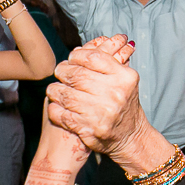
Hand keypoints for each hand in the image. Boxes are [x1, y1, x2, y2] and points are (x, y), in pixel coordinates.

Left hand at [46, 37, 147, 156]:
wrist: (131, 137)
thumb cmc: (124, 104)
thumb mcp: (125, 80)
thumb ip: (107, 62)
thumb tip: (81, 48)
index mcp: (124, 77)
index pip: (93, 57)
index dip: (77, 56)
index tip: (71, 59)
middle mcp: (115, 94)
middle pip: (77, 75)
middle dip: (63, 72)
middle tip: (59, 73)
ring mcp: (102, 113)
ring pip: (66, 95)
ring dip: (55, 90)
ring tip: (54, 89)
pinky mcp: (90, 129)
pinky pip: (63, 115)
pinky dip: (55, 108)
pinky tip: (56, 105)